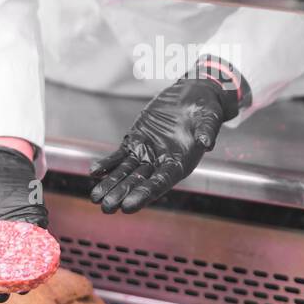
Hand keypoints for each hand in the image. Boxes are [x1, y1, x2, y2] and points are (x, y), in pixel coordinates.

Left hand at [89, 67, 244, 213]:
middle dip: (123, 194)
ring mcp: (147, 154)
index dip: (144, 194)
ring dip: (111, 185)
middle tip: (107, 207)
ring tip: (95, 198)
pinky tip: (94, 172)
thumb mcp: (209, 117)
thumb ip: (208, 131)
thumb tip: (207, 142)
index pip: (160, 182)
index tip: (129, 206)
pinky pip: (119, 157)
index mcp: (180, 164)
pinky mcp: (136, 142)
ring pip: (126, 173)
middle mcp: (162, 163)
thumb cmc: (204, 109)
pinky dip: (107, 164)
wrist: (191, 96)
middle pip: (139, 183)